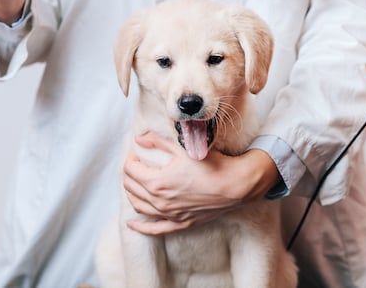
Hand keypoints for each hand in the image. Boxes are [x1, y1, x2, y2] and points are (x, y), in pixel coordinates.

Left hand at [123, 132, 280, 234]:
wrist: (236, 185)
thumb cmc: (211, 165)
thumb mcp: (183, 148)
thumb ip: (158, 141)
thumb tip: (139, 138)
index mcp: (157, 182)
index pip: (130, 170)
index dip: (130, 159)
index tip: (136, 152)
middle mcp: (160, 202)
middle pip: (131, 187)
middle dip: (129, 174)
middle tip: (136, 163)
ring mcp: (170, 215)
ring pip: (139, 206)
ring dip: (132, 194)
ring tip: (133, 183)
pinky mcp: (180, 223)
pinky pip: (155, 229)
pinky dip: (140, 227)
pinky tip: (131, 224)